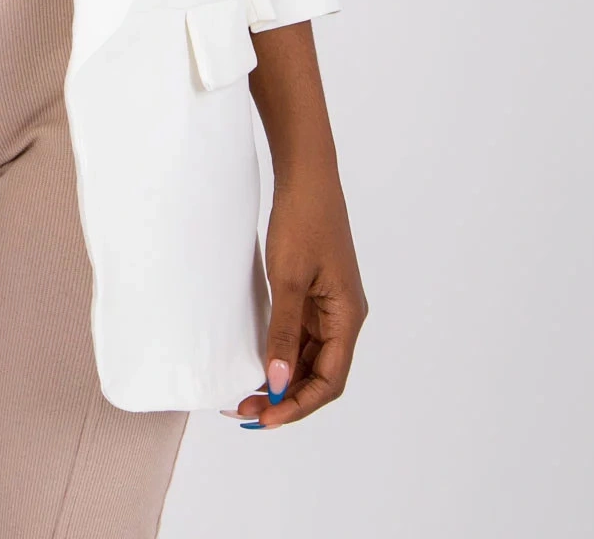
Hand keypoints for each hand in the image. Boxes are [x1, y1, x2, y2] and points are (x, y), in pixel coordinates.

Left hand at [227, 163, 367, 428]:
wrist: (305, 176)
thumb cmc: (303, 221)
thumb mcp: (288, 281)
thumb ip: (284, 334)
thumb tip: (278, 384)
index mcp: (348, 317)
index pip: (329, 381)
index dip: (298, 405)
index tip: (264, 417)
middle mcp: (344, 318)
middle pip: (320, 376)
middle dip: (287, 399)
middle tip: (245, 410)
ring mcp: (330, 307)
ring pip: (310, 359)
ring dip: (283, 380)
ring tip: (246, 393)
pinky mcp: (315, 295)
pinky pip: (302, 337)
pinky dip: (282, 355)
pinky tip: (258, 363)